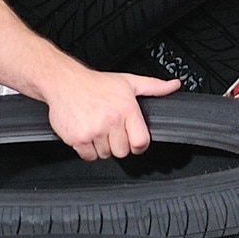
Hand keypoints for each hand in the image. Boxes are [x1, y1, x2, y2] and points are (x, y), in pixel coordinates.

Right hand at [43, 64, 179, 160]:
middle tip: (110, 130)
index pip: (140, 142)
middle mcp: (111, 121)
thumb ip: (154, 86)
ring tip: (96, 129)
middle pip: (122, 151)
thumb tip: (173, 85)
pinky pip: (88, 156)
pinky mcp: (78, 138)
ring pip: (105, 155)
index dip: (138, 145)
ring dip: (101, 146)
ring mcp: (94, 131)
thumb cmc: (96, 83)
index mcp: (126, 109)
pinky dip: (87, 149)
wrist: (64, 82)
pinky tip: (86, 134)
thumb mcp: (128, 81)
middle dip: (117, 144)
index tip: (133, 142)